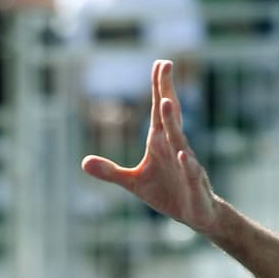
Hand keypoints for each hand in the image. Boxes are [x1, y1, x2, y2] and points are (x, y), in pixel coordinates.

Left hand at [81, 60, 222, 238]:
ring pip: (180, 140)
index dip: (158, 87)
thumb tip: (83, 162)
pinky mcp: (194, 185)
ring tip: (165, 103)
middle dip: (166, 92)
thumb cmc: (166, 192)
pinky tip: (184, 155)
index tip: (160, 63)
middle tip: (166, 65)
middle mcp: (175, 148)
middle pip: (170, 116)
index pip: (159, 111)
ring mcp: (186, 165)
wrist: (195, 214)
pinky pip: (191, 172)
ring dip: (172, 123)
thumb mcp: (132, 182)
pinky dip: (188, 164)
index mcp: (161, 143)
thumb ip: (110, 171)